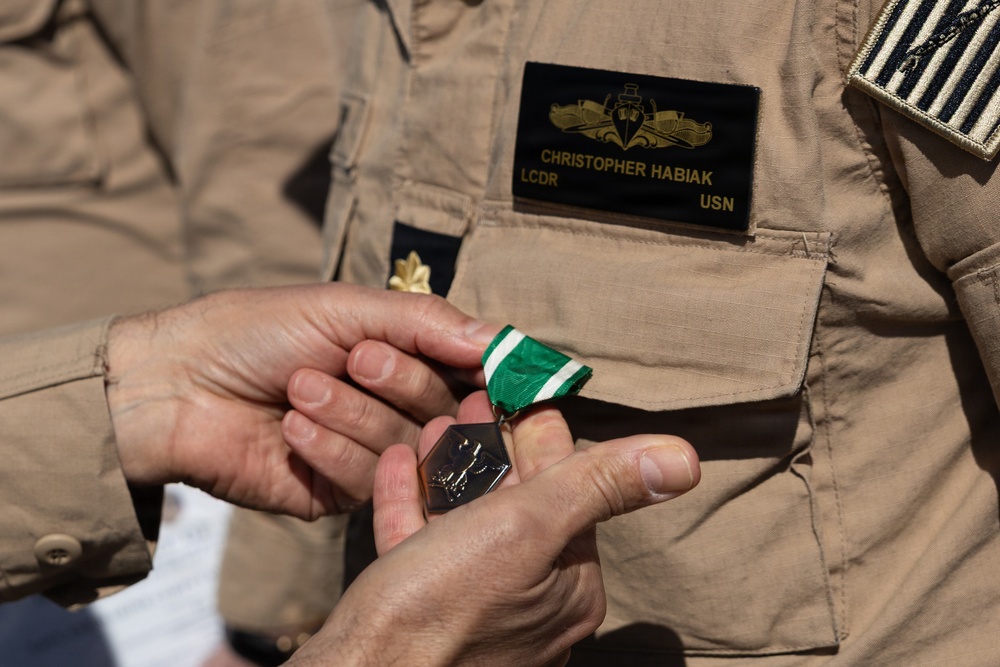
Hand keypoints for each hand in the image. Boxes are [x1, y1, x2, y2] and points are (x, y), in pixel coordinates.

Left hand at [105, 283, 497, 518]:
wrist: (176, 385)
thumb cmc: (256, 332)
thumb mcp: (344, 308)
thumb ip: (426, 322)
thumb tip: (500, 341)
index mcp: (405, 358)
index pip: (471, 373)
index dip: (485, 373)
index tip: (491, 370)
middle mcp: (397, 408)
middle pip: (448, 413)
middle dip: (402, 383)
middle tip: (356, 359)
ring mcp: (370, 455)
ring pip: (409, 449)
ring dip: (354, 414)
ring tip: (299, 388)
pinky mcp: (338, 495)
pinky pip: (368, 483)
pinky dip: (332, 448)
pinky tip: (291, 427)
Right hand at [290, 393, 699, 665]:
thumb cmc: (442, 605)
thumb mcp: (526, 528)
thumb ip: (598, 485)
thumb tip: (684, 459)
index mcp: (568, 586)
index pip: (568, 492)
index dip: (542, 437)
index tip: (520, 394)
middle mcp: (528, 602)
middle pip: (516, 505)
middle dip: (494, 449)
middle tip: (475, 403)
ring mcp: (473, 609)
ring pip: (466, 525)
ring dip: (452, 470)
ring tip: (437, 427)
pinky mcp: (421, 612)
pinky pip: (422, 548)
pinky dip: (412, 503)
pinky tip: (399, 465)